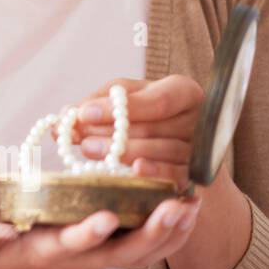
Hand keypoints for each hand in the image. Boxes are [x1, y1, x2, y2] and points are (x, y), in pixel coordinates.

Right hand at [0, 191, 201, 268]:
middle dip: (153, 231)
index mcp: (48, 253)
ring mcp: (101, 258)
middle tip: (175, 206)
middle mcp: (82, 258)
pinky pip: (150, 248)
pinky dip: (174, 233)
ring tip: (193, 202)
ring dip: (172, 231)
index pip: (72, 245)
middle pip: (126, 252)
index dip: (89, 233)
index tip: (105, 217)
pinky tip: (190, 208)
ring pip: (145, 252)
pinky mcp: (111, 252)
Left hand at [74, 75, 201, 189]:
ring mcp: (201, 149)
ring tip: (88, 151)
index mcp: (183, 92)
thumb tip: (66, 114)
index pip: (157, 99)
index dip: (119, 107)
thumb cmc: (147, 118)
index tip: (84, 113)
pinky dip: (154, 172)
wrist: (180, 153)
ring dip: (123, 153)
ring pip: (163, 150)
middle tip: (79, 138)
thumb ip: (98, 104)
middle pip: (154, 127)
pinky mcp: (199, 176)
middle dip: (112, 133)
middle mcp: (198, 119)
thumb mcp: (125, 102)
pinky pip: (177, 175)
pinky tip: (132, 171)